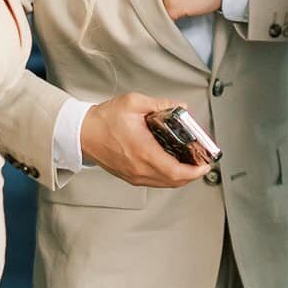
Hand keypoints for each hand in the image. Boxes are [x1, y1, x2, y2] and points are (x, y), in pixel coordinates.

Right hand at [80, 94, 210, 188]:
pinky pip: (155, 182)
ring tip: (191, 164)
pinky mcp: (130, 177)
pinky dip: (168, 177)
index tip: (206, 165)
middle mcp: (139, 169)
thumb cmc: (104, 120)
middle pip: (173, 181)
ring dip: (181, 177)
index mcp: (143, 151)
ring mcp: (134, 176)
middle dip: (192, 174)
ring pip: (165, 184)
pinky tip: (173, 165)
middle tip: (203, 163)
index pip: (175, 170)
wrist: (82, 133)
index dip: (194, 171)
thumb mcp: (134, 103)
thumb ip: (161, 105)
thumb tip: (181, 107)